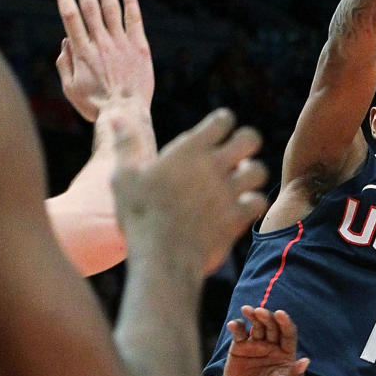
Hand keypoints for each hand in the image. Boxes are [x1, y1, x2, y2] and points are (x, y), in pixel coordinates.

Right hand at [55, 0, 153, 122]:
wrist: (126, 114)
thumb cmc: (96, 105)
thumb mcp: (70, 89)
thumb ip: (64, 64)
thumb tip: (65, 41)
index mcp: (82, 52)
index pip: (70, 17)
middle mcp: (101, 43)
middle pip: (90, 7)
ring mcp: (121, 44)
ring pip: (111, 8)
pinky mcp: (140, 48)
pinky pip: (134, 19)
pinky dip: (130, 1)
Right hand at [110, 106, 266, 276]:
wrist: (161, 258)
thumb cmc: (139, 216)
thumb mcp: (124, 178)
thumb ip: (126, 145)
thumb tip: (116, 117)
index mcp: (189, 151)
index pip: (223, 120)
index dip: (221, 123)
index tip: (214, 135)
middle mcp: (214, 166)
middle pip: (251, 138)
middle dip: (246, 143)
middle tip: (234, 156)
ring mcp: (228, 192)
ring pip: (259, 170)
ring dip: (251, 175)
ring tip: (237, 183)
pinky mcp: (237, 217)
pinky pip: (259, 201)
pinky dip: (252, 204)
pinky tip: (239, 208)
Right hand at [222, 306, 309, 375]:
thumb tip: (305, 361)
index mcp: (286, 355)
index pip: (288, 334)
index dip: (286, 323)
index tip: (281, 314)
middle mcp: (272, 347)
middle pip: (272, 326)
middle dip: (267, 317)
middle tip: (260, 312)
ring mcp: (255, 346)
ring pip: (256, 326)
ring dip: (253, 316)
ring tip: (248, 310)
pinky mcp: (239, 349)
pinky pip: (239, 334)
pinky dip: (236, 327)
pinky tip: (234, 325)